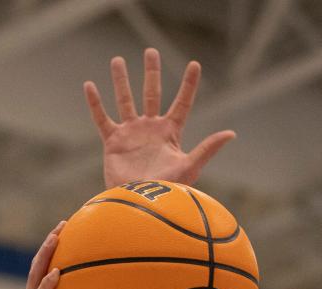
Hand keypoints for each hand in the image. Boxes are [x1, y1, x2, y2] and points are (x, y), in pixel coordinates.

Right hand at [85, 48, 235, 187]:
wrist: (142, 203)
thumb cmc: (169, 188)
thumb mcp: (190, 166)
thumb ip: (208, 148)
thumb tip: (231, 133)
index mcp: (171, 132)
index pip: (182, 103)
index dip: (189, 84)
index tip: (195, 64)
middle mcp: (151, 129)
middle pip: (152, 93)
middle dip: (152, 73)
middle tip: (150, 51)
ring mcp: (132, 133)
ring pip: (125, 100)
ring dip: (122, 81)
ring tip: (118, 60)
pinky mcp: (113, 141)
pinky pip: (102, 118)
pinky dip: (95, 103)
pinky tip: (89, 85)